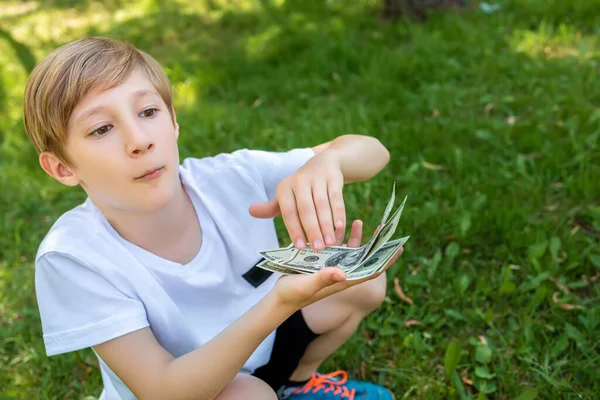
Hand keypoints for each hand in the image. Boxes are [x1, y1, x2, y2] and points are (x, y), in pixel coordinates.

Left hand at [249, 153, 345, 251]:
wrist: (323, 163)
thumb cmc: (301, 187)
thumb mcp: (286, 195)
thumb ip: (271, 207)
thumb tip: (251, 211)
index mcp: (285, 188)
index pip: (288, 212)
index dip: (294, 230)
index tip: (300, 247)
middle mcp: (299, 181)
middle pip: (306, 210)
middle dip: (312, 230)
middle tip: (318, 249)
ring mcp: (317, 179)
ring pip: (322, 206)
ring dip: (326, 226)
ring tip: (330, 243)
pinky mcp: (333, 179)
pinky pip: (336, 199)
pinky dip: (338, 213)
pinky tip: (340, 227)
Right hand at [271, 220, 403, 310]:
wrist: (278, 299)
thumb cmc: (294, 295)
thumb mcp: (308, 286)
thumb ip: (324, 278)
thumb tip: (344, 273)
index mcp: (342, 281)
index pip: (370, 270)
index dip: (385, 260)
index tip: (398, 248)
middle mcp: (340, 273)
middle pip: (363, 258)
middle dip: (374, 245)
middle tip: (385, 230)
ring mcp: (330, 268)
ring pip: (349, 250)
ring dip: (356, 238)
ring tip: (360, 221)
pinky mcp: (319, 262)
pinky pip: (333, 247)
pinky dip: (338, 237)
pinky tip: (339, 225)